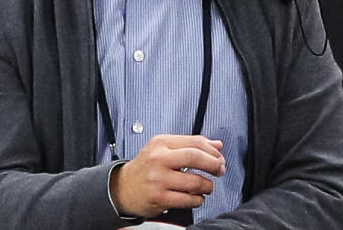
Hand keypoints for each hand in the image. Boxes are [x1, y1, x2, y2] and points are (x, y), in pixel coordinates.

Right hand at [110, 134, 225, 218]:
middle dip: (213, 165)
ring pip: (194, 181)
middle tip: (220, 170)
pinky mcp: (159, 198)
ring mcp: (158, 179)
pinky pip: (188, 200)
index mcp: (161, 143)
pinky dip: (198, 200)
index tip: (219, 157)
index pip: (194, 142)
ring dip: (207, 186)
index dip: (212, 150)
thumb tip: (217, 145)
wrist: (122, 187)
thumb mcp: (164, 149)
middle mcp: (158, 159)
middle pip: (195, 157)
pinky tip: (196, 197)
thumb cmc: (146, 167)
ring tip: (207, 186)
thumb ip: (191, 145)